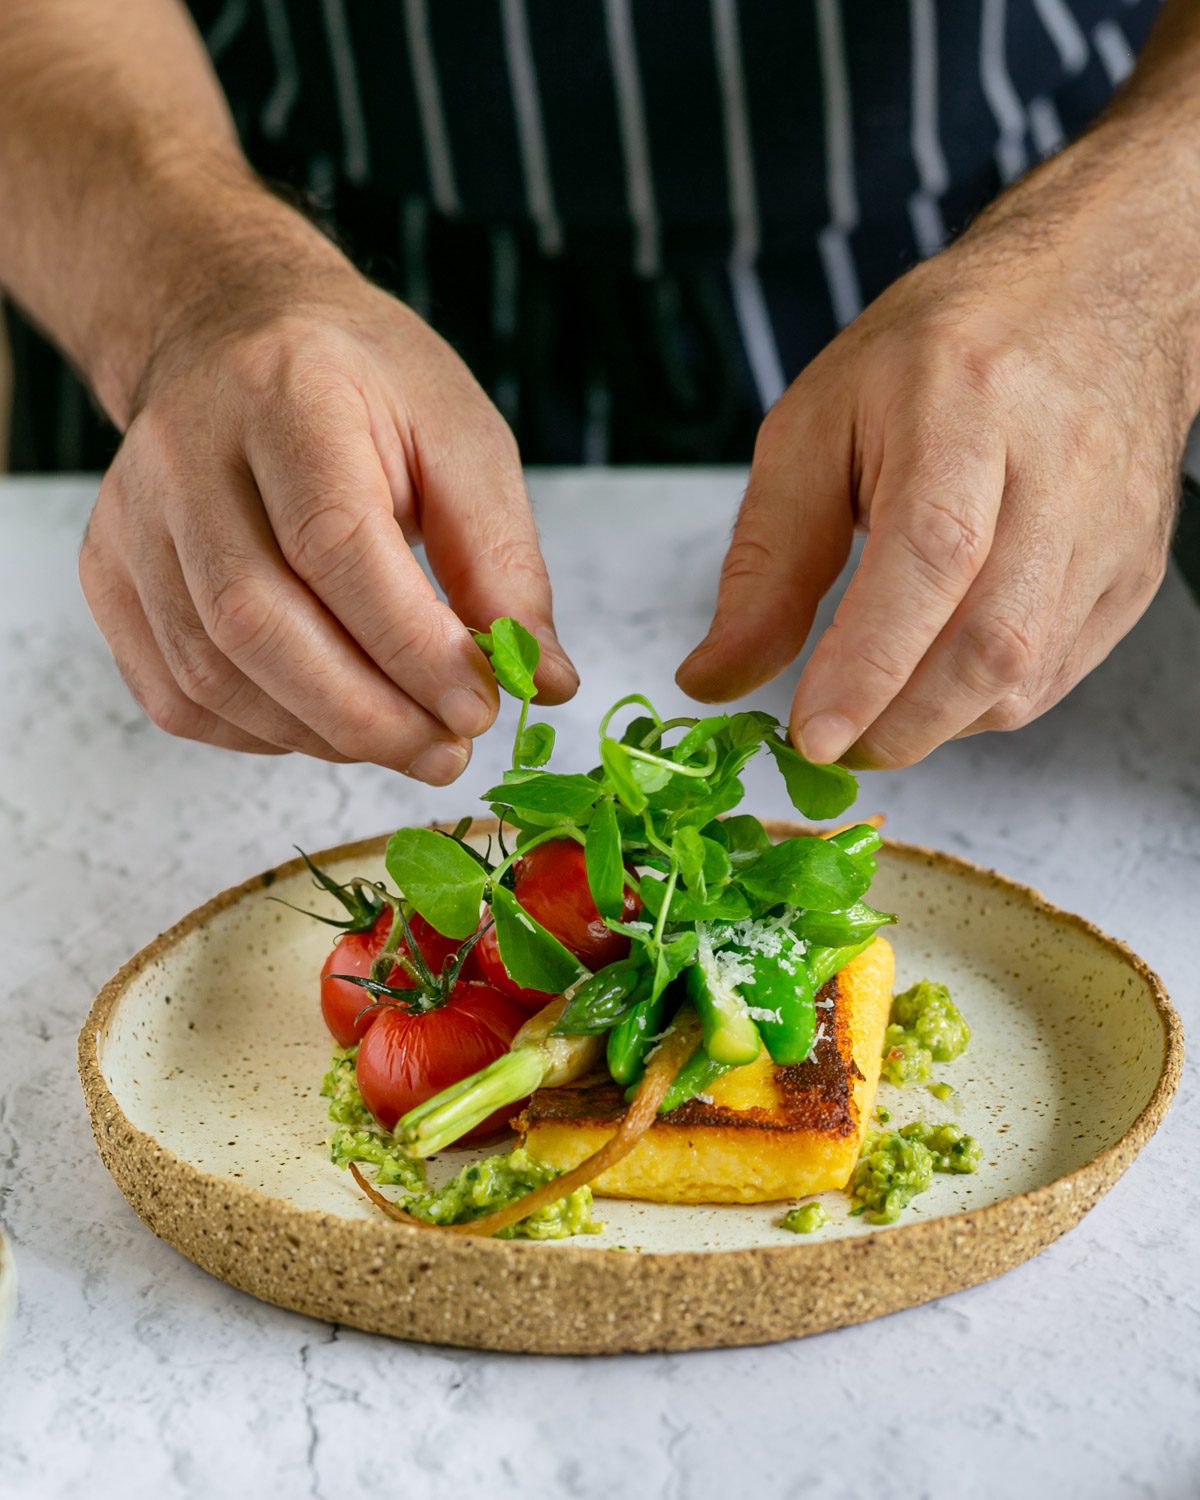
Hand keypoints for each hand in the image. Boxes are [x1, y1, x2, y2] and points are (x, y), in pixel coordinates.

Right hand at [79, 243, 575, 780]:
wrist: (234, 333)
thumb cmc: (362, 387)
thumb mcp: (461, 437)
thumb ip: (505, 561)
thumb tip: (547, 680)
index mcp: (284, 393)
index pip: (333, 543)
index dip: (409, 646)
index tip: (479, 706)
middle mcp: (183, 453)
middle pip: (254, 621)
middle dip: (365, 715)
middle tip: (446, 753)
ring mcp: (131, 518)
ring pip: (210, 672)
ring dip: (320, 735)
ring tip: (403, 739)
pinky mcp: (108, 573)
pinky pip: (175, 694)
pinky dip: (262, 734)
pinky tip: (328, 723)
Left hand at [677, 132, 1196, 766]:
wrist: (1093, 299)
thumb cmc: (943, 354)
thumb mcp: (817, 424)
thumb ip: (767, 559)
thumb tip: (716, 677)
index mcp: (967, 408)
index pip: (930, 555)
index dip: (870, 661)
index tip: (809, 735)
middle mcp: (1060, 472)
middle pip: (991, 641)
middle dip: (895, 723)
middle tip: (826, 740)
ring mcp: (1111, 532)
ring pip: (1026, 677)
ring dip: (933, 721)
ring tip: (875, 702)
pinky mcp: (1132, 576)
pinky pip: (1054, 678)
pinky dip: (979, 704)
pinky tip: (936, 676)